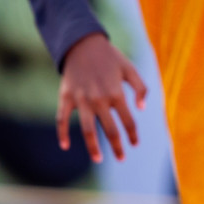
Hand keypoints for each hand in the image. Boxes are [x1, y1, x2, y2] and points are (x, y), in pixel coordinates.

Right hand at [59, 33, 146, 162]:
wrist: (82, 44)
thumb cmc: (110, 58)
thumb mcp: (130, 69)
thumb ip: (141, 88)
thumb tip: (141, 109)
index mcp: (116, 93)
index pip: (128, 121)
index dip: (132, 135)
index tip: (135, 144)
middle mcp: (99, 99)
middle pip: (109, 130)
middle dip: (117, 146)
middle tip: (121, 158)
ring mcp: (81, 100)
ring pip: (87, 129)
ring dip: (92, 147)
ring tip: (98, 159)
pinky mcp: (65, 97)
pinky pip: (61, 119)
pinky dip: (62, 133)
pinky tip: (65, 145)